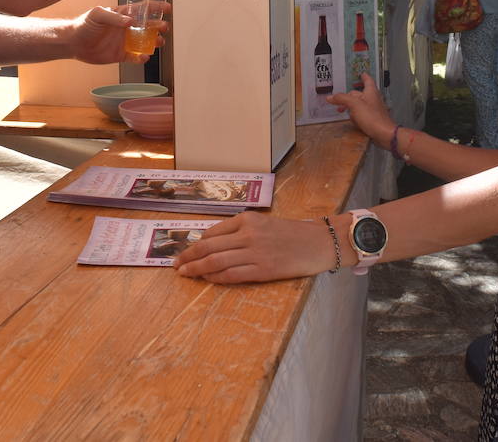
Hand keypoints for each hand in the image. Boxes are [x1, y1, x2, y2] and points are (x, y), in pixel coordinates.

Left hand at [67, 4, 167, 64]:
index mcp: (122, 15)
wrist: (73, 43)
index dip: (155, 7)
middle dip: (158, 26)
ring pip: (145, 42)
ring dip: (154, 42)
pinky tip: (144, 57)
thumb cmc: (84, 24)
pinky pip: (135, 57)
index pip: (142, 9)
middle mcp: (126, 28)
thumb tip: (130, 21)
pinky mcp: (120, 55)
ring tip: (159, 43)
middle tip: (164, 27)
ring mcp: (124, 42)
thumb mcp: (98, 15)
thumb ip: (114, 17)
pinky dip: (141, 58)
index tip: (167, 8)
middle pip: (147, 26)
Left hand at [174, 211, 340, 282]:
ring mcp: (255, 252)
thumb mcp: (265, 224)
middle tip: (176, 264)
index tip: (185, 251)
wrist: (321, 242)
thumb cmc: (294, 233)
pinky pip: (232, 274)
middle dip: (188, 256)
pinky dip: (216, 277)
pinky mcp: (263, 270)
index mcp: (248, 219)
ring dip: (196, 268)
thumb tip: (215, 244)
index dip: (195, 243)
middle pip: (209, 246)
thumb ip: (242, 231)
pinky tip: (207, 279)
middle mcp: (248, 234)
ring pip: (216, 261)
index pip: (213, 232)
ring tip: (184, 273)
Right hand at [325, 73, 396, 145]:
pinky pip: (362, 115)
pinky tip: (352, 121)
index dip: (364, 77)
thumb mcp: (354, 105)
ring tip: (341, 111)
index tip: (361, 74)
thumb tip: (330, 97)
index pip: (367, 80)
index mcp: (371, 91)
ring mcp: (373, 110)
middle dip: (349, 96)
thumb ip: (342, 99)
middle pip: (359, 94)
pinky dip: (356, 117)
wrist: (384, 134)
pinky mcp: (372, 119)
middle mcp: (373, 99)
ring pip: (359, 105)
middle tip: (338, 99)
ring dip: (351, 108)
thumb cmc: (372, 117)